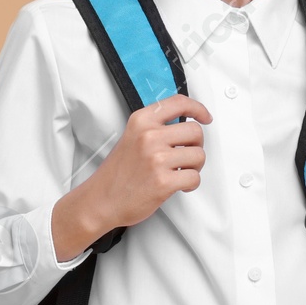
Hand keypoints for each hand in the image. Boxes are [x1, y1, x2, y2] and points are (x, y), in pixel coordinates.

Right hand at [53, 95, 210, 258]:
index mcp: (141, 121)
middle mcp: (149, 136)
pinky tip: (179, 185)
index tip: (204, 117)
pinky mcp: (163, 181)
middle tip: (187, 156)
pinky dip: (191, 184)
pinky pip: (194, 177)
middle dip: (197, 145)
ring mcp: (156, 159)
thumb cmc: (117, 173)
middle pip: (195, 131)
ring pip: (199, 155)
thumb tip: (185, 124)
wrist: (101, 201)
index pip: (178, 103)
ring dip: (195, 166)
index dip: (198, 108)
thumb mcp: (132, 138)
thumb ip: (155, 127)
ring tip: (180, 172)